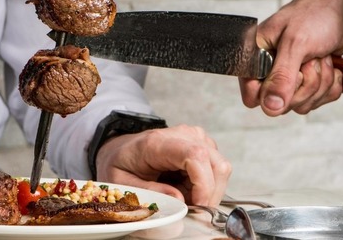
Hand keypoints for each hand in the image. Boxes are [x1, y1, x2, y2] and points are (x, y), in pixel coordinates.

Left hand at [94, 125, 230, 206]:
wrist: (122, 148)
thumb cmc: (122, 163)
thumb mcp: (123, 183)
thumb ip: (149, 192)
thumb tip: (180, 201)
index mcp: (158, 143)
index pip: (195, 155)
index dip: (204, 184)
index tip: (197, 205)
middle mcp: (182, 134)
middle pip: (216, 164)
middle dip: (209, 194)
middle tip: (189, 209)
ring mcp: (195, 137)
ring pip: (221, 169)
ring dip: (207, 191)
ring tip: (184, 197)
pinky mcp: (203, 145)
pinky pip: (216, 170)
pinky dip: (206, 186)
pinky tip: (187, 188)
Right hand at [239, 0, 342, 115]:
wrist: (330, 8)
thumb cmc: (309, 17)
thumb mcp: (294, 45)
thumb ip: (281, 77)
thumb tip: (271, 108)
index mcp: (255, 62)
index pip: (253, 97)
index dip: (273, 93)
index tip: (292, 73)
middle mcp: (268, 75)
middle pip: (283, 106)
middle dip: (307, 84)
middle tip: (310, 59)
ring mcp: (288, 82)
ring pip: (304, 105)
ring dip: (322, 82)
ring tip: (320, 57)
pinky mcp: (307, 85)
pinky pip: (320, 101)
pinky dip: (332, 84)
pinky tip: (329, 65)